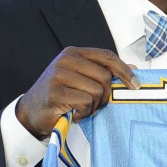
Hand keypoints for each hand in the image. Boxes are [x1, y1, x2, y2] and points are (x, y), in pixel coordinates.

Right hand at [15, 47, 138, 138]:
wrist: (31, 112)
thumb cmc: (61, 95)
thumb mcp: (82, 79)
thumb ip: (104, 72)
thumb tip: (134, 68)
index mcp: (74, 53)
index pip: (107, 56)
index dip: (124, 70)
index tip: (135, 84)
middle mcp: (65, 60)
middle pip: (105, 76)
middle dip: (105, 95)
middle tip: (93, 104)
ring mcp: (58, 75)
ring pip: (97, 91)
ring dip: (93, 106)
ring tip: (80, 108)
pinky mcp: (56, 93)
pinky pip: (86, 102)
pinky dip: (84, 112)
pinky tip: (73, 113)